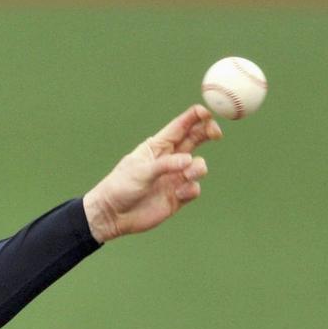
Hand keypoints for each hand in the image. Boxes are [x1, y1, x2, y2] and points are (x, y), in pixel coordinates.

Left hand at [82, 105, 222, 242]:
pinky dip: (191, 189)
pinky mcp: (177, 196)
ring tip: (188, 173)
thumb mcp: (140, 172)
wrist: (112, 216)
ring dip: (198, 167)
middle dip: (207, 132)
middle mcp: (169, 159)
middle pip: (196, 139)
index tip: (207, 113)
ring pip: (198, 165)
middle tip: (215, 133)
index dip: (196, 116)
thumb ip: (165, 165)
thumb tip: (189, 160)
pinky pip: (194, 188)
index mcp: (157, 146)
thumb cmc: (120, 188)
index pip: (180, 126)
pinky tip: (178, 194)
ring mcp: (175, 177)